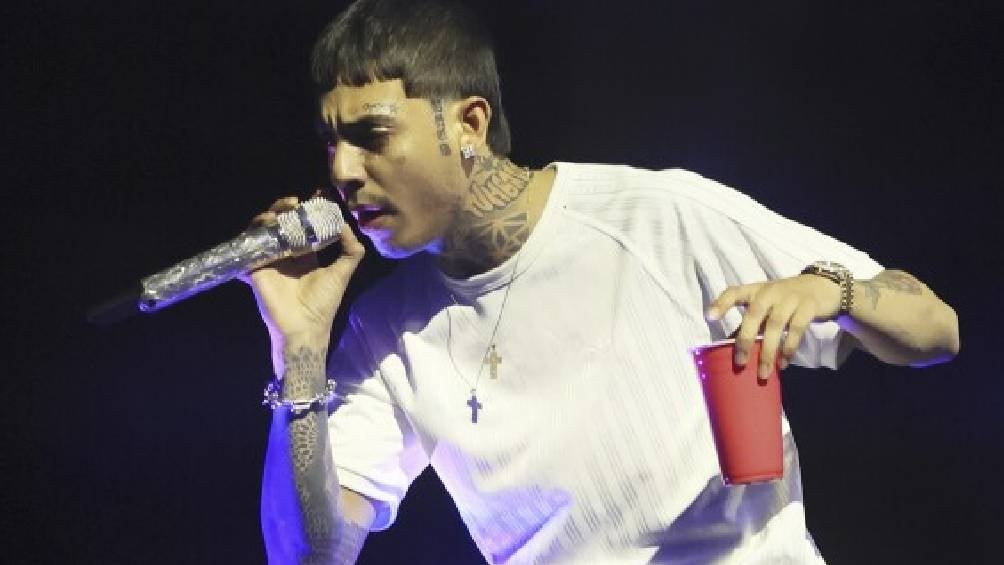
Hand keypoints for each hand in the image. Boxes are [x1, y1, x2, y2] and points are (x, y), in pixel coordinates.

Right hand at [245, 194, 365, 347]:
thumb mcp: (343, 272)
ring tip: (281, 211)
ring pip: (263, 229)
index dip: (308, 209)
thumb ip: (351, 250)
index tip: (316, 194)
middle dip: (286, 208)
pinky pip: (248, 246)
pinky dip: (253, 232)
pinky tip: (266, 225)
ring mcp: (269, 259)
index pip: (303, 225)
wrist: (305, 327)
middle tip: (295, 202)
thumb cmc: (323, 302)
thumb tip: (346, 225)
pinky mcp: (254, 268)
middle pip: (281, 222)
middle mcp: (286, 253)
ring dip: (269, 215)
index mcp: (305, 254)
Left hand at [705, 274, 841, 379]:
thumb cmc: (785, 299)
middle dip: (745, 339)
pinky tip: (784, 363)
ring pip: (775, 325)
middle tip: (740, 363)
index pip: (734, 292)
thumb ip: (749, 323)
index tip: (710, 318)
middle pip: (753, 313)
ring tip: (763, 372)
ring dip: (768, 351)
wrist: (822, 286)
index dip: (721, 303)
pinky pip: (796, 329)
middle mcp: (770, 291)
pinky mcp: (808, 306)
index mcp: (755, 290)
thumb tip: (725, 347)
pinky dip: (789, 348)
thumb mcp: (766, 306)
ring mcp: (790, 298)